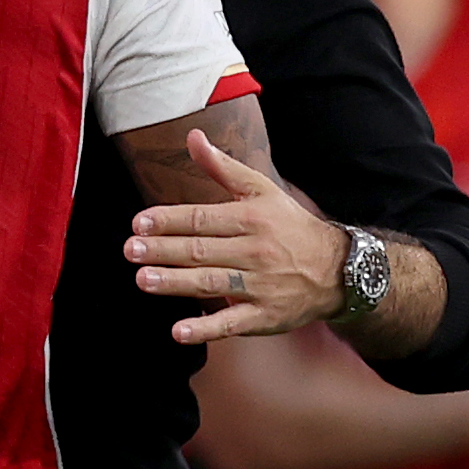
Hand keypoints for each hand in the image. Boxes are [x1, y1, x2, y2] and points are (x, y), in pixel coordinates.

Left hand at [124, 129, 349, 344]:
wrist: (338, 270)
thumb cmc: (290, 225)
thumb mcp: (261, 190)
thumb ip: (222, 167)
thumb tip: (192, 136)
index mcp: (251, 218)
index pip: (202, 218)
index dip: (169, 220)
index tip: (138, 222)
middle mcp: (255, 251)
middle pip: (202, 250)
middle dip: (164, 250)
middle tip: (130, 250)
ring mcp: (260, 286)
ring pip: (212, 283)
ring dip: (176, 283)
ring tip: (143, 280)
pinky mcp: (265, 317)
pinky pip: (233, 324)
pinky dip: (206, 329)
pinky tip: (179, 331)